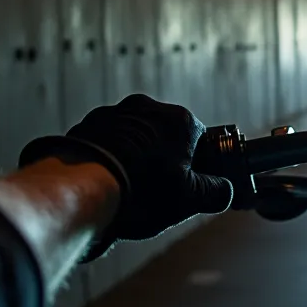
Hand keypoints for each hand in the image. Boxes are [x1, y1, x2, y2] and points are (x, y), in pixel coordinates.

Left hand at [19, 95, 232, 260]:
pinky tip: (107, 182)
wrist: (82, 188)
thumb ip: (215, 192)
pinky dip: (110, 158)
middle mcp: (147, 107)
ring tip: (128, 189)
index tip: (189, 183)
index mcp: (180, 120)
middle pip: (165, 136)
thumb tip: (225, 192)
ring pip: (135, 137)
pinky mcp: (86, 125)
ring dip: (135, 157)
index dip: (198, 164)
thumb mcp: (190, 199)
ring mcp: (114, 114)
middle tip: (157, 190)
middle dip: (164, 159)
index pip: (200, 139)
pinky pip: (106, 141)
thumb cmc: (142, 190)